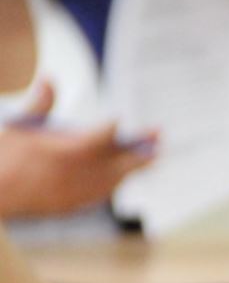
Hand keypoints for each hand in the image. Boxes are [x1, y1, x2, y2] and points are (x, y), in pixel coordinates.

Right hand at [0, 86, 155, 217]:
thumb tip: (49, 78)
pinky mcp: (76, 204)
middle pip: (122, 160)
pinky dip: (115, 181)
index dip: (111, 128)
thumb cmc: (3, 158)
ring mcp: (80, 191)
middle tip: (158, 135)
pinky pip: (104, 192)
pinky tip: (120, 174)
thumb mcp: (18, 127)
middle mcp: (80, 173)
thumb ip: (40, 104)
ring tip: (148, 154)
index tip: (120, 119)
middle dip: (142, 147)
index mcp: (67, 151)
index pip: (101, 137)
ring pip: (117, 178)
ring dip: (133, 166)